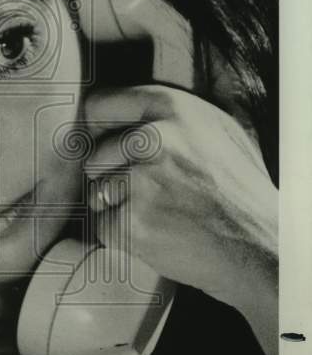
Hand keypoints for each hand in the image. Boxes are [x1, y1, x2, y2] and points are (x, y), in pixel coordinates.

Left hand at [82, 85, 277, 317]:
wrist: (260, 248)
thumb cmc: (239, 190)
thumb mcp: (216, 130)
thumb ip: (167, 117)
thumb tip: (116, 117)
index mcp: (172, 108)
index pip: (99, 105)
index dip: (98, 129)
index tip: (105, 145)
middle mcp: (152, 139)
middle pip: (94, 157)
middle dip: (110, 177)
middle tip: (150, 193)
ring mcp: (141, 181)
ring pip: (97, 193)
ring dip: (118, 208)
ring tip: (160, 214)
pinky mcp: (133, 222)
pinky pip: (103, 226)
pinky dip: (122, 236)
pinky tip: (157, 234)